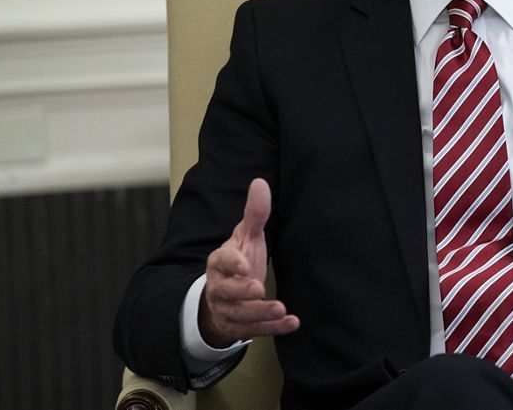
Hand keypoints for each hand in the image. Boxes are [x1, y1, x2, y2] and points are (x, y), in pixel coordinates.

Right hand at [199, 178, 299, 346]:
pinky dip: (274, 328)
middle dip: (242, 291)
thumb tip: (260, 182)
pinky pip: (255, 330)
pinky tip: (293, 323)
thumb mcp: (245, 237)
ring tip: (280, 309)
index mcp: (220, 262)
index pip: (221, 261)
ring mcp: (228, 309)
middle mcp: (220, 287)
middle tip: (258, 288)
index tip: (244, 264)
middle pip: (227, 291)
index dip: (232, 263)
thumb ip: (254, 214)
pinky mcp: (239, 326)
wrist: (224, 297)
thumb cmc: (238, 261)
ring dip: (260, 313)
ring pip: (240, 314)